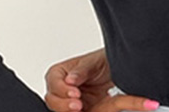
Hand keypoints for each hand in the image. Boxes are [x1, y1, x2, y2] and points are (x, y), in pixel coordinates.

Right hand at [43, 48, 157, 111]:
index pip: (54, 83)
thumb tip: (69, 80)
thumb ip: (81, 71)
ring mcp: (67, 100)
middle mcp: (60, 88)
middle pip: (53, 100)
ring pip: (60, 109)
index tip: (75, 93)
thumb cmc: (102, 62)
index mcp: (58, 73)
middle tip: (78, 106)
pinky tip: (86, 111)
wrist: (116, 70)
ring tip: (82, 109)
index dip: (62, 90)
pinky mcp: (78, 110)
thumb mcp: (93, 62)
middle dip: (64, 104)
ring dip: (69, 111)